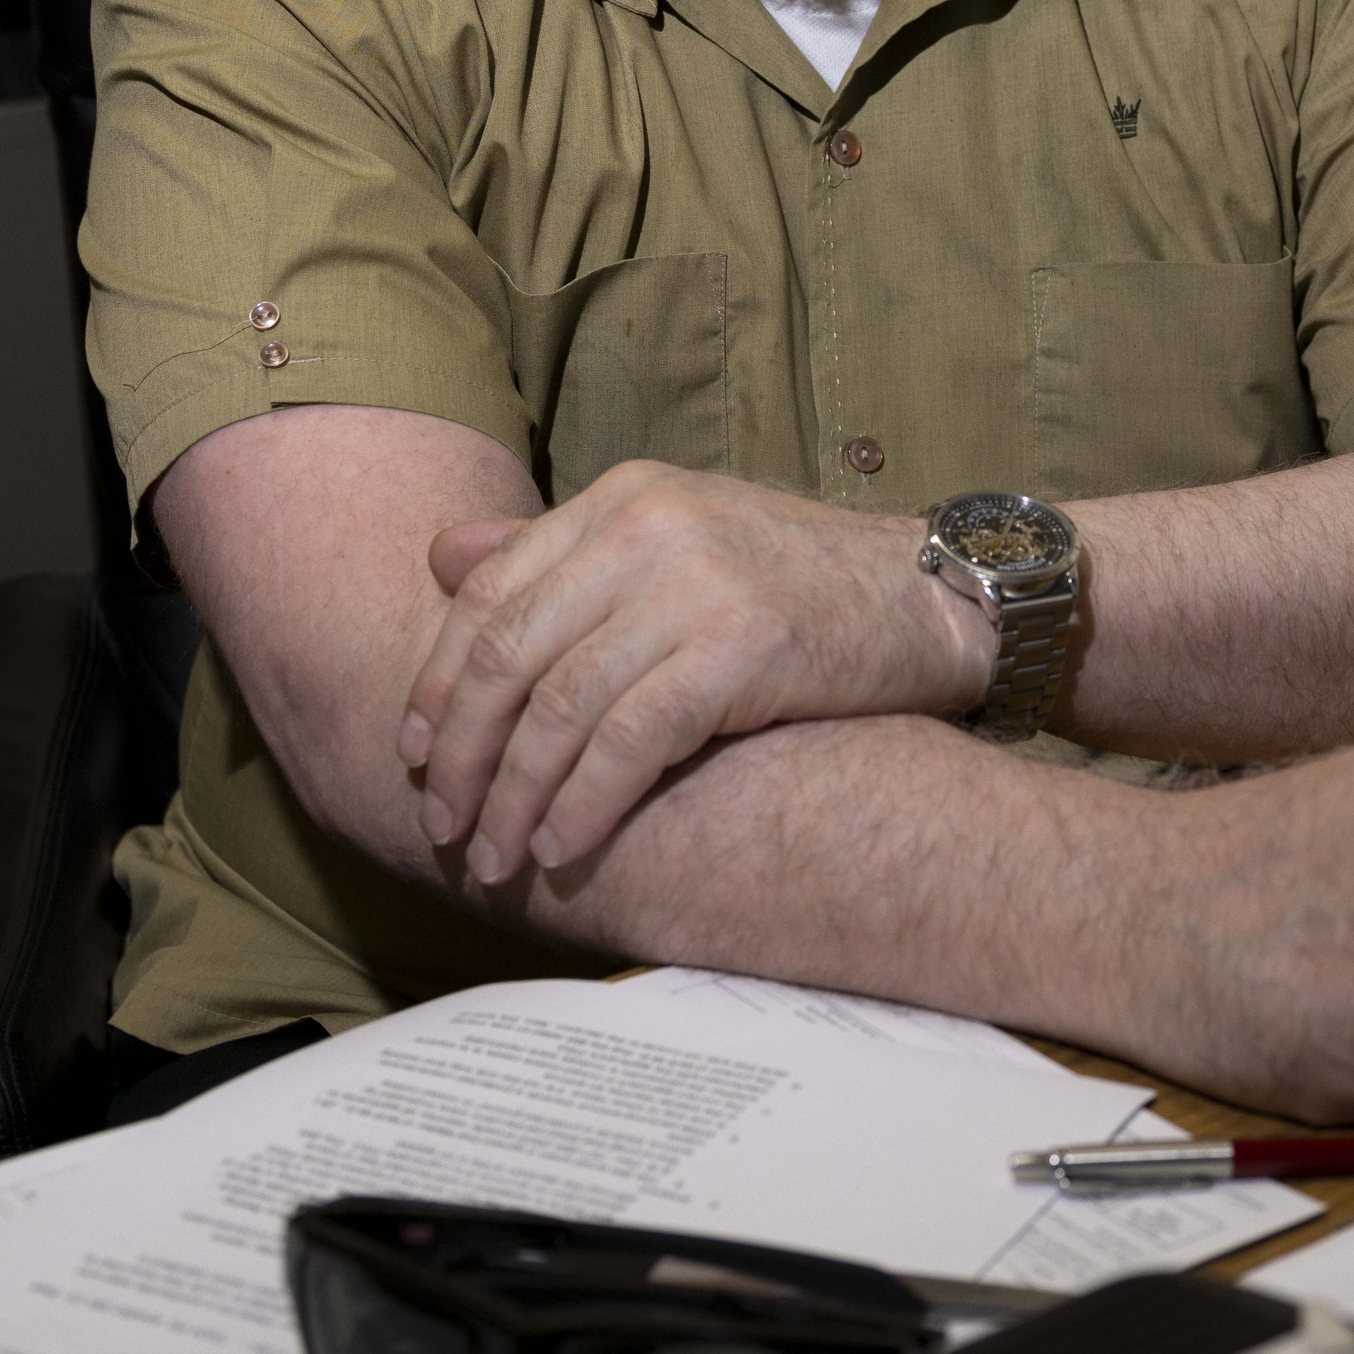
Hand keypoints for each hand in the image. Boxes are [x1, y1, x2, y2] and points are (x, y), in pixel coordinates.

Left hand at [397, 463, 995, 879]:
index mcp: (624, 496)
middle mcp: (647, 525)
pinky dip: (581, 803)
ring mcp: (692, 582)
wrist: (938, 596)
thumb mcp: (680, 539)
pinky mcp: (738, 645)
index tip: (414, 752)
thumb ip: (563, 553)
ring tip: (496, 857)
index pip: (489, 590)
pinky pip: (626, 741)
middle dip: (462, 753)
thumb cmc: (805, 584)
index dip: (439, 680)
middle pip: (510, 653)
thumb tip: (438, 557)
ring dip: (514, 796)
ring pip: (559, 707)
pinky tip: (561, 847)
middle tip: (443, 825)